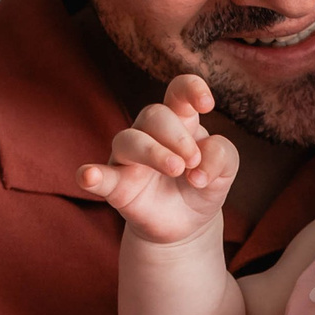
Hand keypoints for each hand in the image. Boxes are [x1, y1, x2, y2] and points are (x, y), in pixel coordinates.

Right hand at [75, 75, 236, 244]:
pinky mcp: (115, 186)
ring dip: (153, 152)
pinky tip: (89, 176)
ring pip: (129, 139)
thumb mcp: (225, 170)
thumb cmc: (203, 185)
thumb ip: (222, 157)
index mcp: (180, 122)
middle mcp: (150, 133)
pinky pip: (99, 175)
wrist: (188, 225)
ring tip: (176, 169)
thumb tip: (198, 169)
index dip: (190, 89)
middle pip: (154, 115)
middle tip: (192, 162)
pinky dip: (92, 175)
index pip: (178, 91)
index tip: (206, 105)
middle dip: (176, 136)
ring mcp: (128, 158)